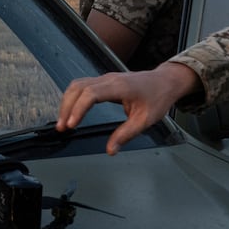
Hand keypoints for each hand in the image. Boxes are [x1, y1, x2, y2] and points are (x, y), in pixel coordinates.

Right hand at [58, 62, 200, 154]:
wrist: (165, 82)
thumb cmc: (158, 97)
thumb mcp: (145, 120)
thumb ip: (126, 135)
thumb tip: (111, 150)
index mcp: (119, 87)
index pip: (91, 94)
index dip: (78, 109)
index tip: (72, 124)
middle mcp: (109, 79)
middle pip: (78, 87)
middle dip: (66, 107)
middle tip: (62, 127)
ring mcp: (106, 78)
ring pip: (78, 84)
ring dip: (67, 101)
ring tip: (63, 121)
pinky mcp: (105, 81)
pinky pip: (83, 85)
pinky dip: (74, 97)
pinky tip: (71, 110)